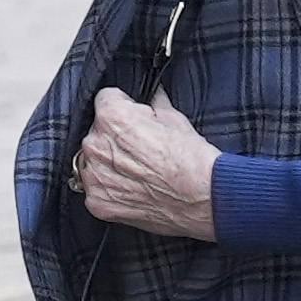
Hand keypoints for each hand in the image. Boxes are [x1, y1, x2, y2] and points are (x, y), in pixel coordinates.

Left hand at [78, 87, 217, 235]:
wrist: (205, 199)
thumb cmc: (192, 161)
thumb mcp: (176, 119)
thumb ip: (154, 104)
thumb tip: (153, 97)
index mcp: (112, 117)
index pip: (105, 100)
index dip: (125, 107)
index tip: (135, 118)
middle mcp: (96, 145)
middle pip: (98, 132)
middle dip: (116, 137)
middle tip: (142, 150)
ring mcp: (95, 177)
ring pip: (95, 161)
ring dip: (110, 164)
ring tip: (140, 172)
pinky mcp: (99, 202)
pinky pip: (97, 189)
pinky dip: (112, 190)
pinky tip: (134, 189)